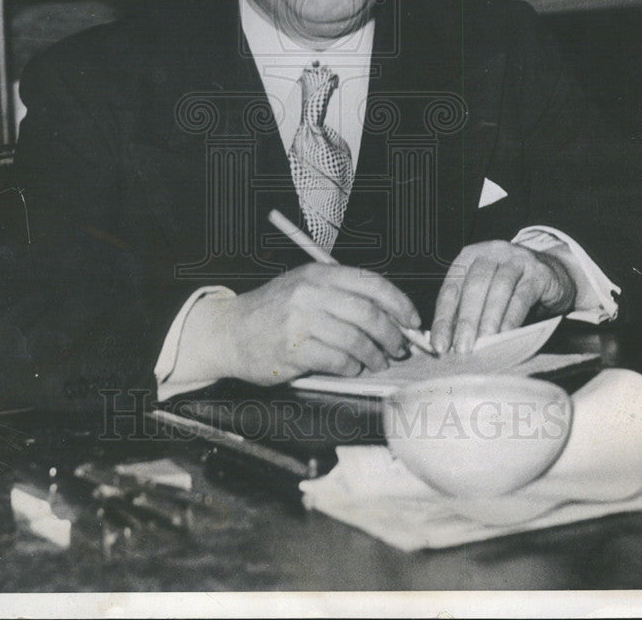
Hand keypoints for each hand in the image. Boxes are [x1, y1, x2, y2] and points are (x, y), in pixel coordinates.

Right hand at [221, 263, 420, 385]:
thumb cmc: (273, 311)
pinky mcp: (293, 349)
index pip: (371, 283)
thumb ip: (342, 295)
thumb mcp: (304, 287)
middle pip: (368, 313)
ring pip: (356, 340)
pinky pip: (337, 360)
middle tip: (398, 347)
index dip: (399, 303)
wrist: (230, 331)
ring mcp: (300, 321)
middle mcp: (310, 293)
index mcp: (318, 274)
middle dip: (392, 334)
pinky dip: (351, 367)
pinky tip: (352, 368)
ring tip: (378, 361)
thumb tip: (390, 315)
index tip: (412, 320)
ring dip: (374, 355)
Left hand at [431, 240, 575, 354]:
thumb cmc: (510, 288)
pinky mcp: (538, 272)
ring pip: (498, 289)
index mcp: (469, 256)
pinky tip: (506, 335)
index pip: (451, 288)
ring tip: (483, 345)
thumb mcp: (484, 292)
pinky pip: (522, 296)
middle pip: (473, 286)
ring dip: (488, 319)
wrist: (554, 274)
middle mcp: (490, 252)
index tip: (439, 345)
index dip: (443, 318)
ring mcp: (515, 259)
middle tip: (462, 349)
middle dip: (466, 320)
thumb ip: (466, 310)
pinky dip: (512, 317)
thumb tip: (448, 342)